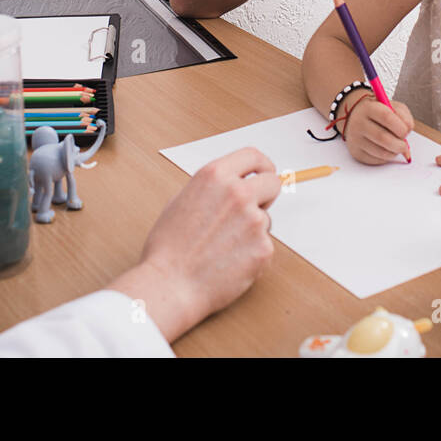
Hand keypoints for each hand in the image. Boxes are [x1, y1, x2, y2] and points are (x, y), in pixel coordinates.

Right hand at [121, 147, 281, 340]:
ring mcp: (254, 220)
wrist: (170, 284)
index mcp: (215, 176)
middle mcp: (238, 193)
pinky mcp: (263, 247)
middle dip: (265, 195)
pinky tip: (228, 262)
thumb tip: (228, 185)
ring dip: (252, 229)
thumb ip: (211, 188)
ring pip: (266, 219)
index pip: (253, 156)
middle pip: (272, 182)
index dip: (262, 165)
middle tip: (252, 209)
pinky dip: (251, 254)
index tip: (264, 172)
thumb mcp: (180, 201)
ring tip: (223, 246)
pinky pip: (264, 245)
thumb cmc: (168, 249)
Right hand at [344, 96, 413, 164]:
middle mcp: (359, 123)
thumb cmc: (378, 113)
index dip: (401, 127)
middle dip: (400, 145)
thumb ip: (403, 116)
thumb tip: (407, 130)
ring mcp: (356, 139)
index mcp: (368, 108)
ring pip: (382, 152)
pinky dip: (387, 157)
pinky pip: (377, 160)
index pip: (387, 117)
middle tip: (404, 145)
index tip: (406, 131)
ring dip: (395, 152)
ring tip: (396, 146)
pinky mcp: (356, 153)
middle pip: (383, 138)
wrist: (356, 118)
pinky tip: (387, 149)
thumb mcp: (392, 106)